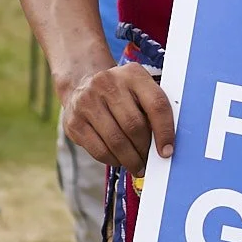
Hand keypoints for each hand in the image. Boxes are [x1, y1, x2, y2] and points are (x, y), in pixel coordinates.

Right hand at [61, 63, 177, 171]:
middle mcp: (107, 84)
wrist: (81, 82)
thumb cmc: (120, 92)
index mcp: (133, 74)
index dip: (165, 131)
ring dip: (130, 159)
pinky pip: (98, 150)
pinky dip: (113, 160)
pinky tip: (119, 161)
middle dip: (144, 149)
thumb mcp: (138, 88)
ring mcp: (87, 102)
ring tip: (137, 166)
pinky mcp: (74, 121)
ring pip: (116, 141)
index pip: (156, 104)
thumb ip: (153, 109)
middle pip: (134, 125)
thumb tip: (166, 145)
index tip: (167, 151)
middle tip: (149, 161)